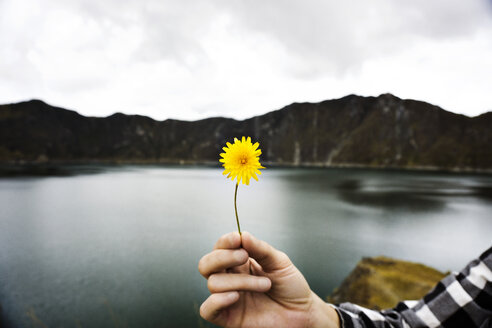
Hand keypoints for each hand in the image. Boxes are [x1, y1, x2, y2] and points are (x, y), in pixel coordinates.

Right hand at [198, 231, 339, 327]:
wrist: (303, 313)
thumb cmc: (291, 286)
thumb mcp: (279, 261)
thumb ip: (260, 249)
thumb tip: (242, 235)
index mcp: (239, 263)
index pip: (220, 248)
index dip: (224, 242)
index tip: (237, 239)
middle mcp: (230, 278)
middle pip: (206, 264)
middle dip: (222, 257)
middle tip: (244, 257)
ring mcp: (228, 298)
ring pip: (213, 283)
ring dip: (240, 281)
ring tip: (265, 284)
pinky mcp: (228, 317)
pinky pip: (207, 310)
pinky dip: (217, 301)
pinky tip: (236, 297)